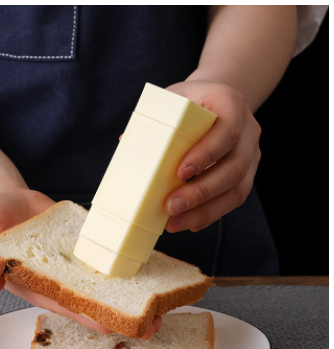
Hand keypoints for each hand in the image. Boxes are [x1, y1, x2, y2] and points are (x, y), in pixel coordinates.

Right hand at [0, 186, 161, 338]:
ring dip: (129, 287)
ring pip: (103, 276)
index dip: (89, 316)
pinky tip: (145, 259)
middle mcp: (58, 275)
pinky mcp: (81, 238)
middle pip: (92, 297)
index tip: (114, 327)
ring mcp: (72, 257)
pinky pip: (103, 247)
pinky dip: (122, 255)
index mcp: (34, 282)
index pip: (65, 304)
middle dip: (120, 311)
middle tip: (154, 321)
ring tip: (161, 294)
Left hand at [164, 80, 260, 232]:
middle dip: (201, 192)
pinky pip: (233, 198)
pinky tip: (189, 223)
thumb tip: (124, 143)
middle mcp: (248, 131)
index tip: (180, 173)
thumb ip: (155, 118)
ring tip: (175, 222)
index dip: (206, 155)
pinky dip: (210, 213)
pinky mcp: (247, 173)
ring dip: (205, 210)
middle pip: (234, 167)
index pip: (227, 132)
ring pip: (237, 190)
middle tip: (171, 206)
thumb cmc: (190, 100)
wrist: (216, 99)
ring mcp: (251, 154)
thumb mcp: (173, 99)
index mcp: (232, 104)